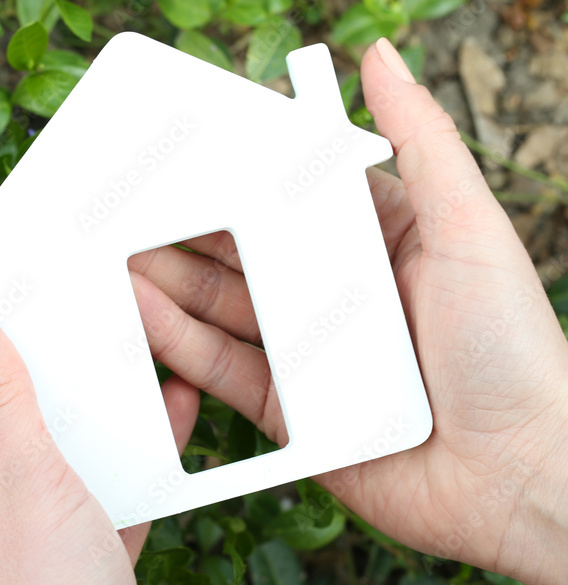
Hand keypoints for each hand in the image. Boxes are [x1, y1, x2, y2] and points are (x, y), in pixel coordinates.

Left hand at [0, 280, 199, 584]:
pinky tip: (167, 416)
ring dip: (98, 403)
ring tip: (138, 348)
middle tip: (94, 300)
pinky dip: (126, 453)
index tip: (28, 268)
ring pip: (55, 444)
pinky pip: (94, 483)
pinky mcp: (66, 553)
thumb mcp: (22, 488)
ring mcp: (19, 530)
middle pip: (7, 406)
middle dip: (54, 358)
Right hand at [127, 39, 567, 584]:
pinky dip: (181, 344)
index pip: (295, 199)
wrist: (518, 477)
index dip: (241, 175)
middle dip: (188, 229)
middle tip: (128, 206)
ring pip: (224, 312)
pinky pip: (223, 372)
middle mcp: (339, 299)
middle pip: (248, 255)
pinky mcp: (290, 415)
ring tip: (115, 256)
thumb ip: (422, 143)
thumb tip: (381, 58)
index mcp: (381, 245)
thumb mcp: (470, 229)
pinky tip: (144, 315)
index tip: (189, 152)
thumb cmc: (511, 351)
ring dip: (171, 284)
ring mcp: (311, 358)